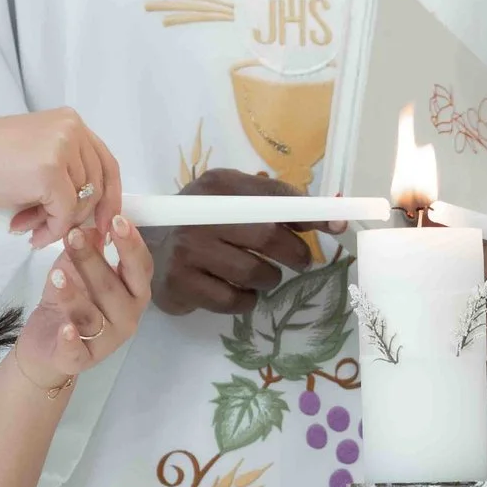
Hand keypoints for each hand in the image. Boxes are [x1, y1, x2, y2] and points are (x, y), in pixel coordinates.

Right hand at [0, 109, 121, 244]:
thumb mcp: (38, 156)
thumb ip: (67, 171)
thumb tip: (94, 212)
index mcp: (70, 121)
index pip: (106, 162)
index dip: (110, 196)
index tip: (106, 223)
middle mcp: (72, 129)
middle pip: (97, 184)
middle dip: (80, 216)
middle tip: (59, 233)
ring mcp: (63, 147)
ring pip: (82, 201)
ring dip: (59, 224)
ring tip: (33, 229)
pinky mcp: (52, 171)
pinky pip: (65, 212)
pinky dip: (52, 229)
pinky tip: (32, 234)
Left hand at [13, 216, 152, 386]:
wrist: (45, 345)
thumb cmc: (69, 302)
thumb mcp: (77, 269)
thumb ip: (89, 246)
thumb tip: (94, 218)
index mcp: (132, 293)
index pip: (139, 267)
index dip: (131, 244)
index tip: (117, 219)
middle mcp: (126, 318)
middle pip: (114, 289)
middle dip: (94, 261)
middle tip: (74, 235)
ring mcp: (104, 341)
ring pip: (93, 317)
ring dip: (75, 296)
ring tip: (57, 274)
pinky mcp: (79, 360)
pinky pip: (76, 351)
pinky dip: (71, 340)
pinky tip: (65, 329)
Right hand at [149, 169, 336, 317]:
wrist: (147, 247)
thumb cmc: (204, 223)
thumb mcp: (233, 199)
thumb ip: (277, 203)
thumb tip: (333, 213)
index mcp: (219, 186)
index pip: (275, 197)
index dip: (311, 213)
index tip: (338, 225)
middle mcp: (201, 213)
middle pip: (269, 236)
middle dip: (296, 253)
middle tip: (301, 261)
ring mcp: (188, 249)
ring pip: (254, 272)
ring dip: (269, 278)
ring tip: (261, 275)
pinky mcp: (181, 282)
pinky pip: (233, 300)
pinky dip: (246, 300)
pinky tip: (238, 290)